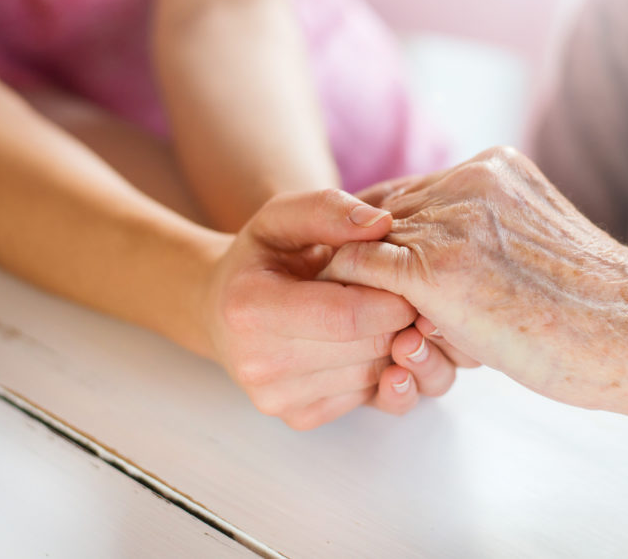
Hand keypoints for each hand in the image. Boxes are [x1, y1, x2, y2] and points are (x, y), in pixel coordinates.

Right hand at [199, 188, 417, 429]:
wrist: (221, 311)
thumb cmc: (260, 259)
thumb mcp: (281, 217)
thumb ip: (327, 209)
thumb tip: (380, 223)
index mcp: (250, 308)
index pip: (346, 316)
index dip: (392, 297)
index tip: (406, 277)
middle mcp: (258, 362)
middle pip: (367, 347)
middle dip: (398, 319)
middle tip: (403, 293)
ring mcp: (277, 398)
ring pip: (373, 375)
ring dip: (391, 345)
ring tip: (379, 314)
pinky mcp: (298, 418)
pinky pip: (365, 397)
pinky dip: (377, 369)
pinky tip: (362, 342)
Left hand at [322, 147, 627, 424]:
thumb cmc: (590, 306)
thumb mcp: (532, 244)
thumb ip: (483, 230)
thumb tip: (430, 254)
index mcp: (492, 166)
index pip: (405, 194)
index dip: (385, 238)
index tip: (379, 276)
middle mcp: (466, 179)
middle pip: (379, 216)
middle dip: (375, 263)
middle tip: (381, 306)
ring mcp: (449, 220)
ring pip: (363, 244)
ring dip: (367, 286)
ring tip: (388, 325)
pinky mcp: (433, 269)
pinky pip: (355, 270)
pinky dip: (349, 296)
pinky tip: (367, 328)